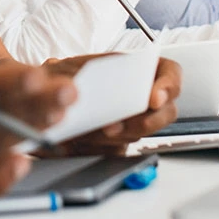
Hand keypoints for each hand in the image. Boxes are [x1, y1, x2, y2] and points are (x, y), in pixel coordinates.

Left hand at [47, 56, 182, 154]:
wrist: (46, 98)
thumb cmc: (63, 77)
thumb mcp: (67, 68)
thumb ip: (75, 75)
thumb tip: (73, 89)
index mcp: (139, 70)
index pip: (171, 74)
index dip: (168, 87)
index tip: (153, 99)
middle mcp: (141, 97)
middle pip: (164, 113)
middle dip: (143, 122)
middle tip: (115, 126)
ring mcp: (133, 121)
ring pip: (138, 134)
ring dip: (117, 136)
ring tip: (90, 132)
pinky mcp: (118, 142)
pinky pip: (118, 150)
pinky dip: (100, 148)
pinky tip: (79, 141)